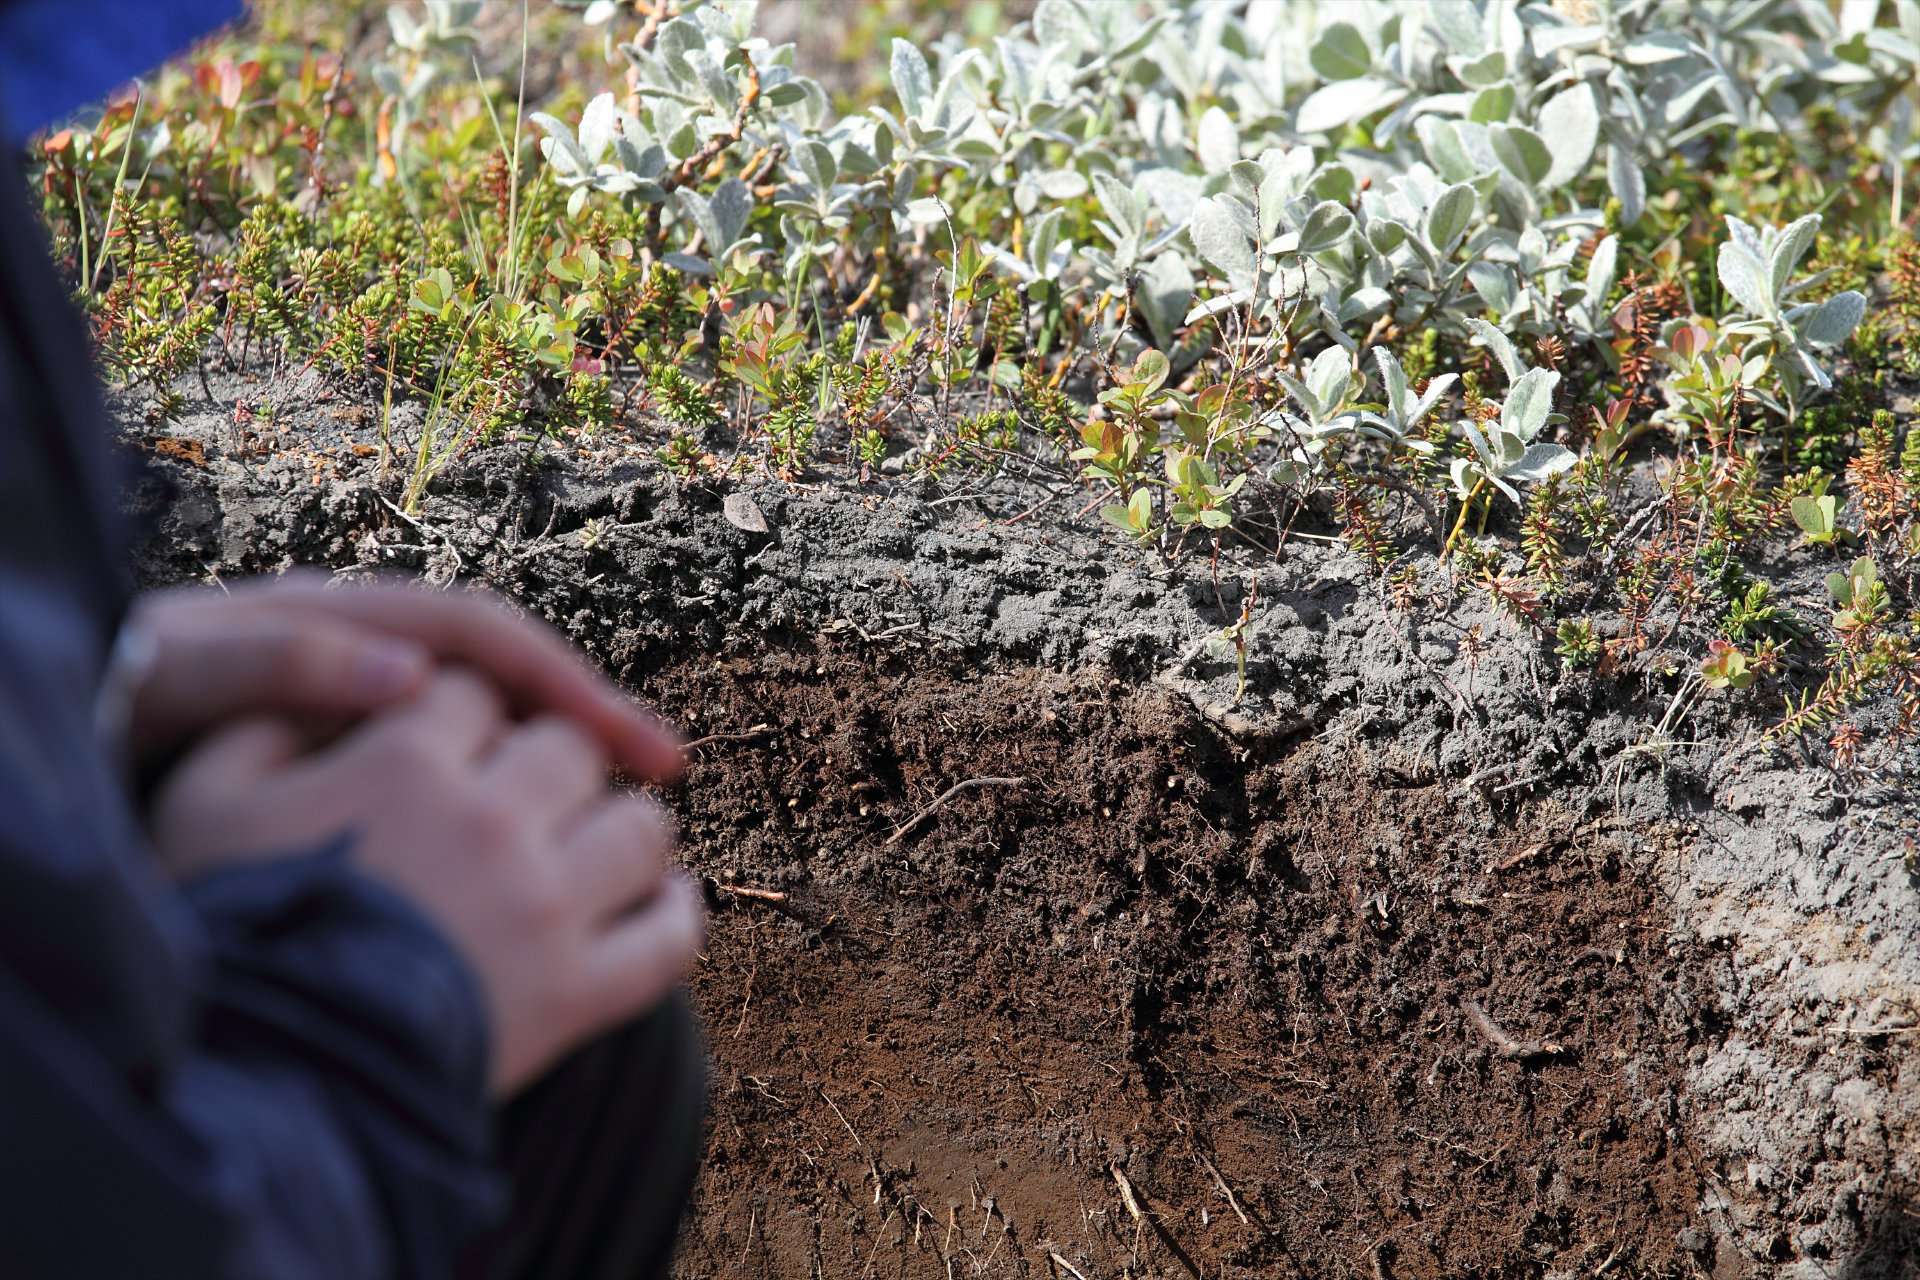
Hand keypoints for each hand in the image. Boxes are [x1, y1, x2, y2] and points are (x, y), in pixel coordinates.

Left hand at [124, 574, 680, 780]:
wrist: (80, 710)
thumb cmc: (132, 693)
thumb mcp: (196, 673)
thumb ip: (290, 665)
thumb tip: (411, 680)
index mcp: (351, 619)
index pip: (489, 639)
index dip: (566, 684)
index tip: (632, 742)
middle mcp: (380, 649)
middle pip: (516, 674)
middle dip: (594, 717)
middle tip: (666, 774)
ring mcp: (376, 695)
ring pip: (496, 721)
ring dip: (562, 757)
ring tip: (626, 814)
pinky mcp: (367, 750)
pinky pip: (462, 763)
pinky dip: (509, 794)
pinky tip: (538, 844)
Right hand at [150, 669, 704, 1095]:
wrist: (265, 1075)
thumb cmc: (229, 932)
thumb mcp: (202, 808)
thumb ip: (266, 725)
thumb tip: (332, 690)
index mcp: (408, 764)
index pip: (475, 691)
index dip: (464, 710)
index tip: (453, 741)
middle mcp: (494, 822)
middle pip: (569, 747)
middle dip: (549, 756)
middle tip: (527, 788)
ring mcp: (548, 909)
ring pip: (639, 829)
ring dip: (621, 825)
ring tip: (597, 839)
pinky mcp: (579, 996)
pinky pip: (668, 940)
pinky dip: (677, 914)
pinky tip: (668, 900)